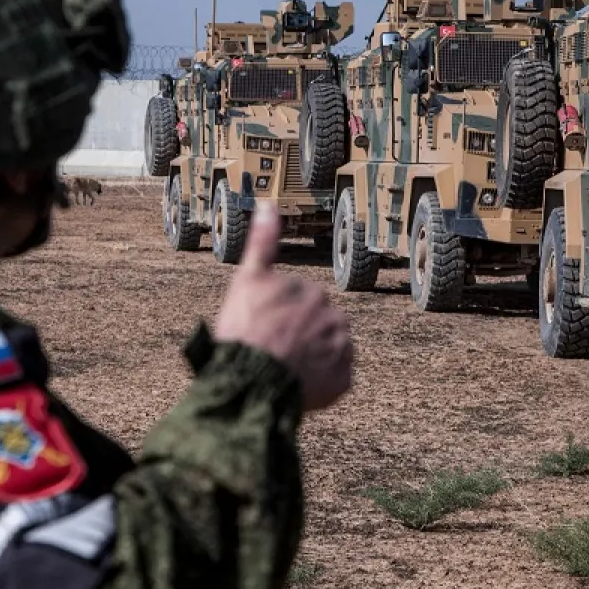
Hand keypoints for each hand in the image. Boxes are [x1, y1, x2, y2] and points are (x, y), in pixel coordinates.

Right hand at [212, 202, 353, 410]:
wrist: (251, 380)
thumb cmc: (245, 329)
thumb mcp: (247, 279)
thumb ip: (262, 243)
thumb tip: (268, 204)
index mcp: (315, 293)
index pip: (300, 303)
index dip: (278, 316)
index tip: (262, 327)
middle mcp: (336, 318)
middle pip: (317, 327)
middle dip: (300, 336)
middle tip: (271, 351)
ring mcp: (341, 351)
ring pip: (328, 352)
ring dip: (312, 359)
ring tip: (283, 370)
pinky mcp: (343, 382)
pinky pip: (334, 379)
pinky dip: (320, 383)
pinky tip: (297, 385)